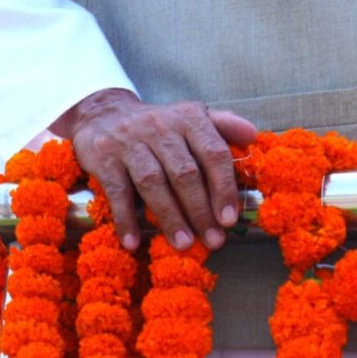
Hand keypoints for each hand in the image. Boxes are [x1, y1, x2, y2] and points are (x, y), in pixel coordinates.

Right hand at [52, 87, 257, 250]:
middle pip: (185, 174)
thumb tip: (253, 135)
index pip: (213, 153)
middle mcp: (161, 128)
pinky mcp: (103, 158)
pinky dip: (126, 219)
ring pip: (154, 183)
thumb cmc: (159, 125)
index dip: (223, 188)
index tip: (230, 219)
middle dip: (201, 211)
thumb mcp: (191, 117)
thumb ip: (223, 125)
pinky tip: (134, 243)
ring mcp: (130, 143)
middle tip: (213, 240)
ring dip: (170, 217)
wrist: (103, 113)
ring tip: (184, 244)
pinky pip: (117, 192)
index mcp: (189, 119)